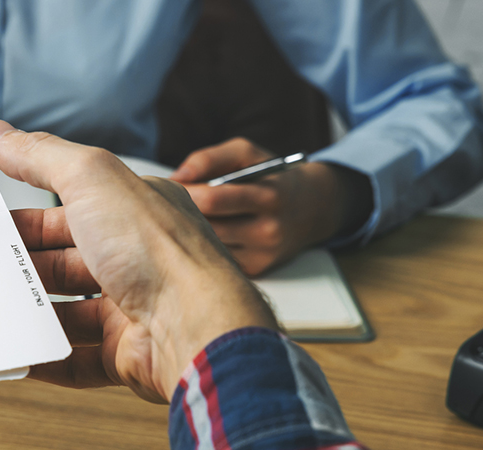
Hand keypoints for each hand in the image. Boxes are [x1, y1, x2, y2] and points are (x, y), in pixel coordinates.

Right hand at [0, 121, 277, 402]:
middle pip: (65, 261)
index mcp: (135, 211)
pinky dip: (45, 356)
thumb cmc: (159, 248)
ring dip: (31, 311)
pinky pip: (76, 358)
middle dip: (23, 266)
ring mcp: (133, 308)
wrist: (195, 326)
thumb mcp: (92, 178)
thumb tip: (1, 133)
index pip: (72, 208)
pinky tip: (17, 351)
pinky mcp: (127, 354)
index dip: (29, 215)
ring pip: (68, 310)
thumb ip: (42, 156)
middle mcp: (137, 258)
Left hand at [169, 137, 367, 275]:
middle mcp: (269, 230)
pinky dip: (204, 246)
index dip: (185, 193)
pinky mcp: (257, 270)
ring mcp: (263, 254)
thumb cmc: (271, 177)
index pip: (214, 200)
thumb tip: (178, 176)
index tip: (172, 187)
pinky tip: (200, 234)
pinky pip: (218, 259)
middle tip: (169, 204)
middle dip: (184, 214)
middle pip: (208, 227)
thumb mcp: (247, 154)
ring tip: (183, 216)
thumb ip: (210, 158)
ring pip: (209, 246)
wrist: (313, 208)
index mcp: (269, 197)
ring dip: (191, 231)